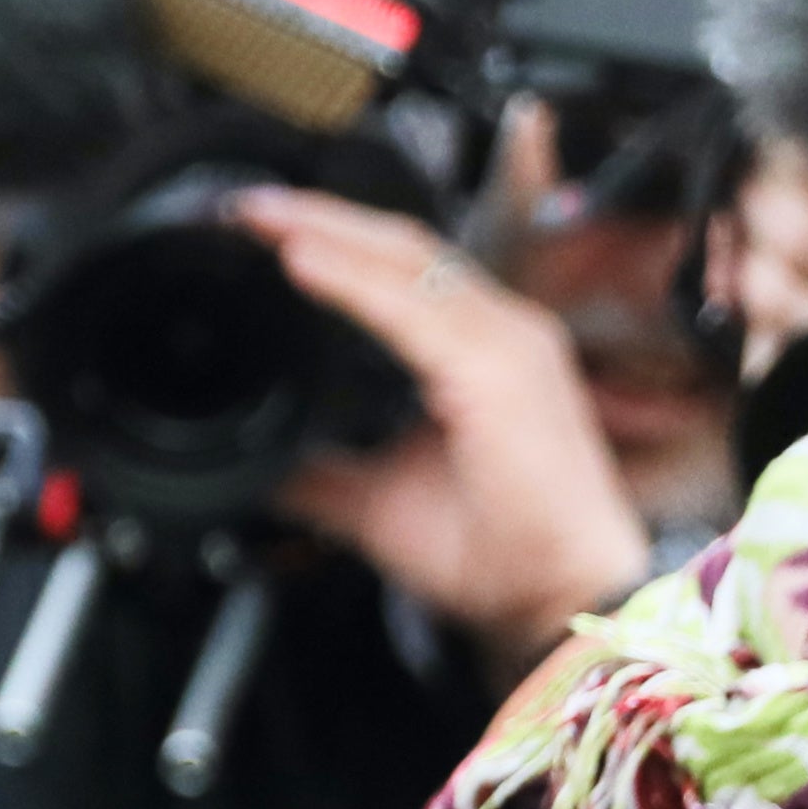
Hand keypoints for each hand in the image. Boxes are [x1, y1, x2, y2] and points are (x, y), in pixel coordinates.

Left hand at [241, 190, 651, 664]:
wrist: (564, 601)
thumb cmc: (501, 552)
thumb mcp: (380, 506)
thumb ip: (324, 476)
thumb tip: (260, 469)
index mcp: (479, 350)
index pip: (399, 272)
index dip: (333, 241)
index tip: (260, 230)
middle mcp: (502, 331)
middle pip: (401, 247)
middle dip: (320, 217)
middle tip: (243, 206)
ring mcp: (510, 342)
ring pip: (407, 262)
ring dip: (327, 233)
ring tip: (260, 219)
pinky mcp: (505, 369)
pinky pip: (416, 311)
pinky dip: (354, 283)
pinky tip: (301, 262)